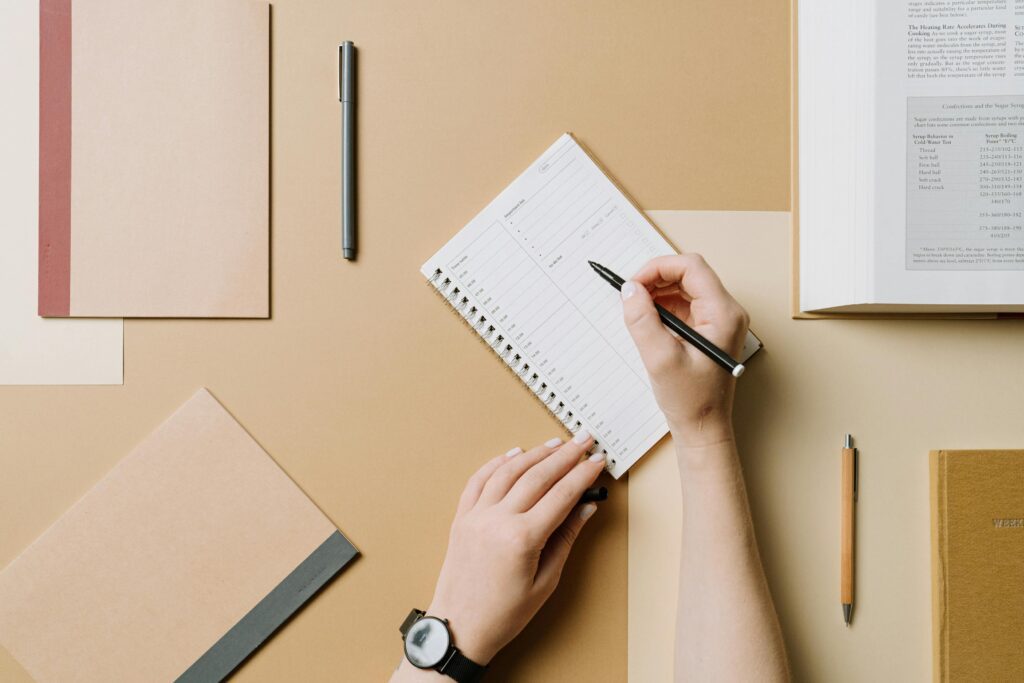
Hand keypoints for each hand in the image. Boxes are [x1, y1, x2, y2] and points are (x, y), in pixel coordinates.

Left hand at [409, 433, 603, 669]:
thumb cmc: (502, 615)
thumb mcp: (545, 582)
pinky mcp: (462, 518)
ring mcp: (476, 516)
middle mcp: (497, 520)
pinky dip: (497, 463)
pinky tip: (514, 454)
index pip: (561, 495)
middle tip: (584, 441)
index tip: (597, 461)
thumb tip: (584, 508)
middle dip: (565, 455)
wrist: (459, 629)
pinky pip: (479, 480)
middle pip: (537, 476)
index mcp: (522, 538)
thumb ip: (565, 539)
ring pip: (508, 471)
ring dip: (535, 454)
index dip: (583, 475)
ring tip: (556, 444)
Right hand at [620, 254, 748, 450]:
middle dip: (655, 279)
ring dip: (657, 293)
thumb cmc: (691, 400)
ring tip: (636, 310)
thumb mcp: (660, 358)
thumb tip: (629, 289)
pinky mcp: (708, 330)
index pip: (690, 267)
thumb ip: (642, 319)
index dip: (657, 268)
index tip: (633, 284)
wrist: (704, 428)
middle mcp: (726, 312)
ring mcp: (718, 320)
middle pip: (688, 274)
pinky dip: (662, 307)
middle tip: (630, 295)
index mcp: (723, 314)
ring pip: (684, 288)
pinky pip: (684, 305)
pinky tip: (647, 322)